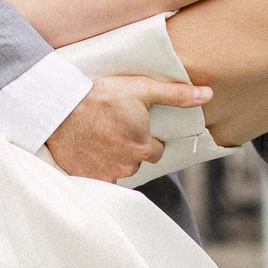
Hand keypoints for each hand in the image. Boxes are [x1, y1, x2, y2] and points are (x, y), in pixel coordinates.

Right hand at [43, 74, 211, 181]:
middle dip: (129, 149)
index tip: (129, 124)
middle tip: (113, 129)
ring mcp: (107, 174)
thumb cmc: (102, 96)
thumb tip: (208, 94)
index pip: (155, 149)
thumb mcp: (142, 89)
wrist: (60, 109)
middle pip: (136, 161)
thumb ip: (177, 95)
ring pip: (119, 170)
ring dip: (113, 159)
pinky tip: (87, 150)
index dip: (144, 137)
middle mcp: (128, 165)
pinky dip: (95, 167)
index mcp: (144, 147)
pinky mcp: (87, 179)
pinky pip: (98, 178)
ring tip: (98, 138)